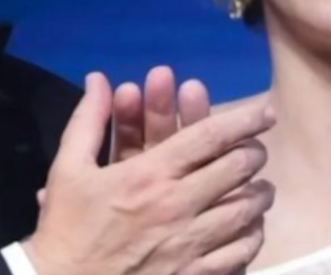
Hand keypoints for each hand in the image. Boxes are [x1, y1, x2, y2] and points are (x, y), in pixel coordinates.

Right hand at [25, 72, 275, 274]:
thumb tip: (97, 79)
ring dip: (258, 194)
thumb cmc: (66, 228)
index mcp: (149, 175)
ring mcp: (189, 244)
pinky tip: (249, 228)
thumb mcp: (68, 170)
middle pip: (237, 169)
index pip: (209, 137)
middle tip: (257, 150)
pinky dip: (251, 235)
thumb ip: (87, 120)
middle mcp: (177, 206)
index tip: (265, 112)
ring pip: (245, 211)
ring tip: (261, 187)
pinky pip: (240, 252)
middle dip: (254, 154)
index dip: (243, 120)